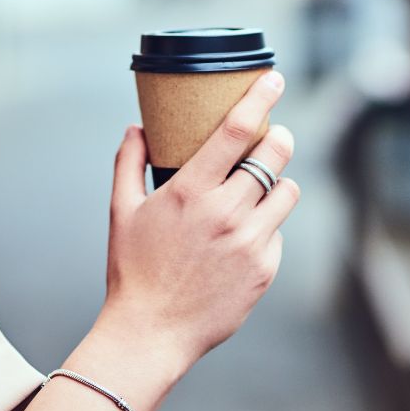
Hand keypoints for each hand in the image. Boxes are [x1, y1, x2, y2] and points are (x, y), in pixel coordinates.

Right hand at [99, 70, 299, 368]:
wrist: (151, 332)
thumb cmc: (132, 269)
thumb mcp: (122, 211)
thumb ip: (128, 163)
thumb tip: (136, 127)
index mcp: (189, 191)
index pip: (235, 130)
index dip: (260, 98)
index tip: (275, 79)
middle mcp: (225, 212)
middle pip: (274, 153)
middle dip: (278, 136)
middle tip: (272, 134)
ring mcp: (250, 242)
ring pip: (287, 191)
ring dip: (278, 181)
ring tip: (260, 186)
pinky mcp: (265, 269)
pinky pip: (278, 232)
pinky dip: (266, 226)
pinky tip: (243, 235)